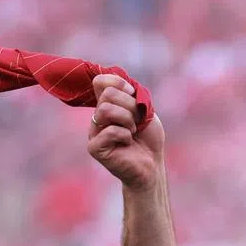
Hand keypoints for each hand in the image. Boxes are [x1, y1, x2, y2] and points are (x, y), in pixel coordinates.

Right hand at [87, 74, 164, 190]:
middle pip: (107, 94)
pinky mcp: (94, 148)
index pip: (101, 81)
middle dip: (130, 105)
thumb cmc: (148, 138)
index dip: (118, 83)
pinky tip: (127, 144)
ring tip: (133, 131)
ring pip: (106, 110)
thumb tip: (117, 82)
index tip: (132, 93)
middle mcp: (98, 117)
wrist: (152, 164)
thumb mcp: (144, 109)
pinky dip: (125, 136)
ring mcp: (94, 132)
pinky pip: (110, 131)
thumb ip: (130, 94)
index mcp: (107, 104)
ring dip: (127, 119)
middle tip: (137, 121)